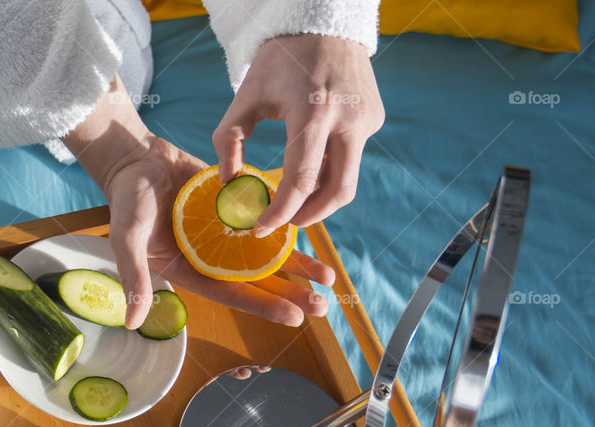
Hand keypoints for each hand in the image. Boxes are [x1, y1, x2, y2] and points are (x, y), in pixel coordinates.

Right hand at [65, 77, 334, 328]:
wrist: (137, 158)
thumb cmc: (126, 199)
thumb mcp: (126, 239)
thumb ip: (133, 278)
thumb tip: (132, 323)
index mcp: (190, 272)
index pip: (232, 294)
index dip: (262, 306)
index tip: (294, 317)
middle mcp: (213, 259)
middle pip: (257, 281)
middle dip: (290, 294)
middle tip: (322, 307)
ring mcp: (226, 235)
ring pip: (268, 255)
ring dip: (298, 267)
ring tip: (328, 278)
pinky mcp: (236, 210)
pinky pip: (267, 223)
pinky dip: (289, 230)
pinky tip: (313, 239)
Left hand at [213, 34, 383, 235]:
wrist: (323, 22)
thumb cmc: (280, 59)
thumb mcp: (246, 95)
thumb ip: (228, 139)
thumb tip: (229, 182)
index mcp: (314, 112)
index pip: (301, 180)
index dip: (280, 212)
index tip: (260, 229)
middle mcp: (348, 119)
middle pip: (337, 192)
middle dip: (309, 216)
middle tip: (285, 224)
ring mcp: (367, 120)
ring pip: (348, 179)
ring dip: (321, 197)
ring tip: (295, 200)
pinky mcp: (374, 118)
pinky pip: (352, 155)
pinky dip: (330, 169)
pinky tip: (312, 159)